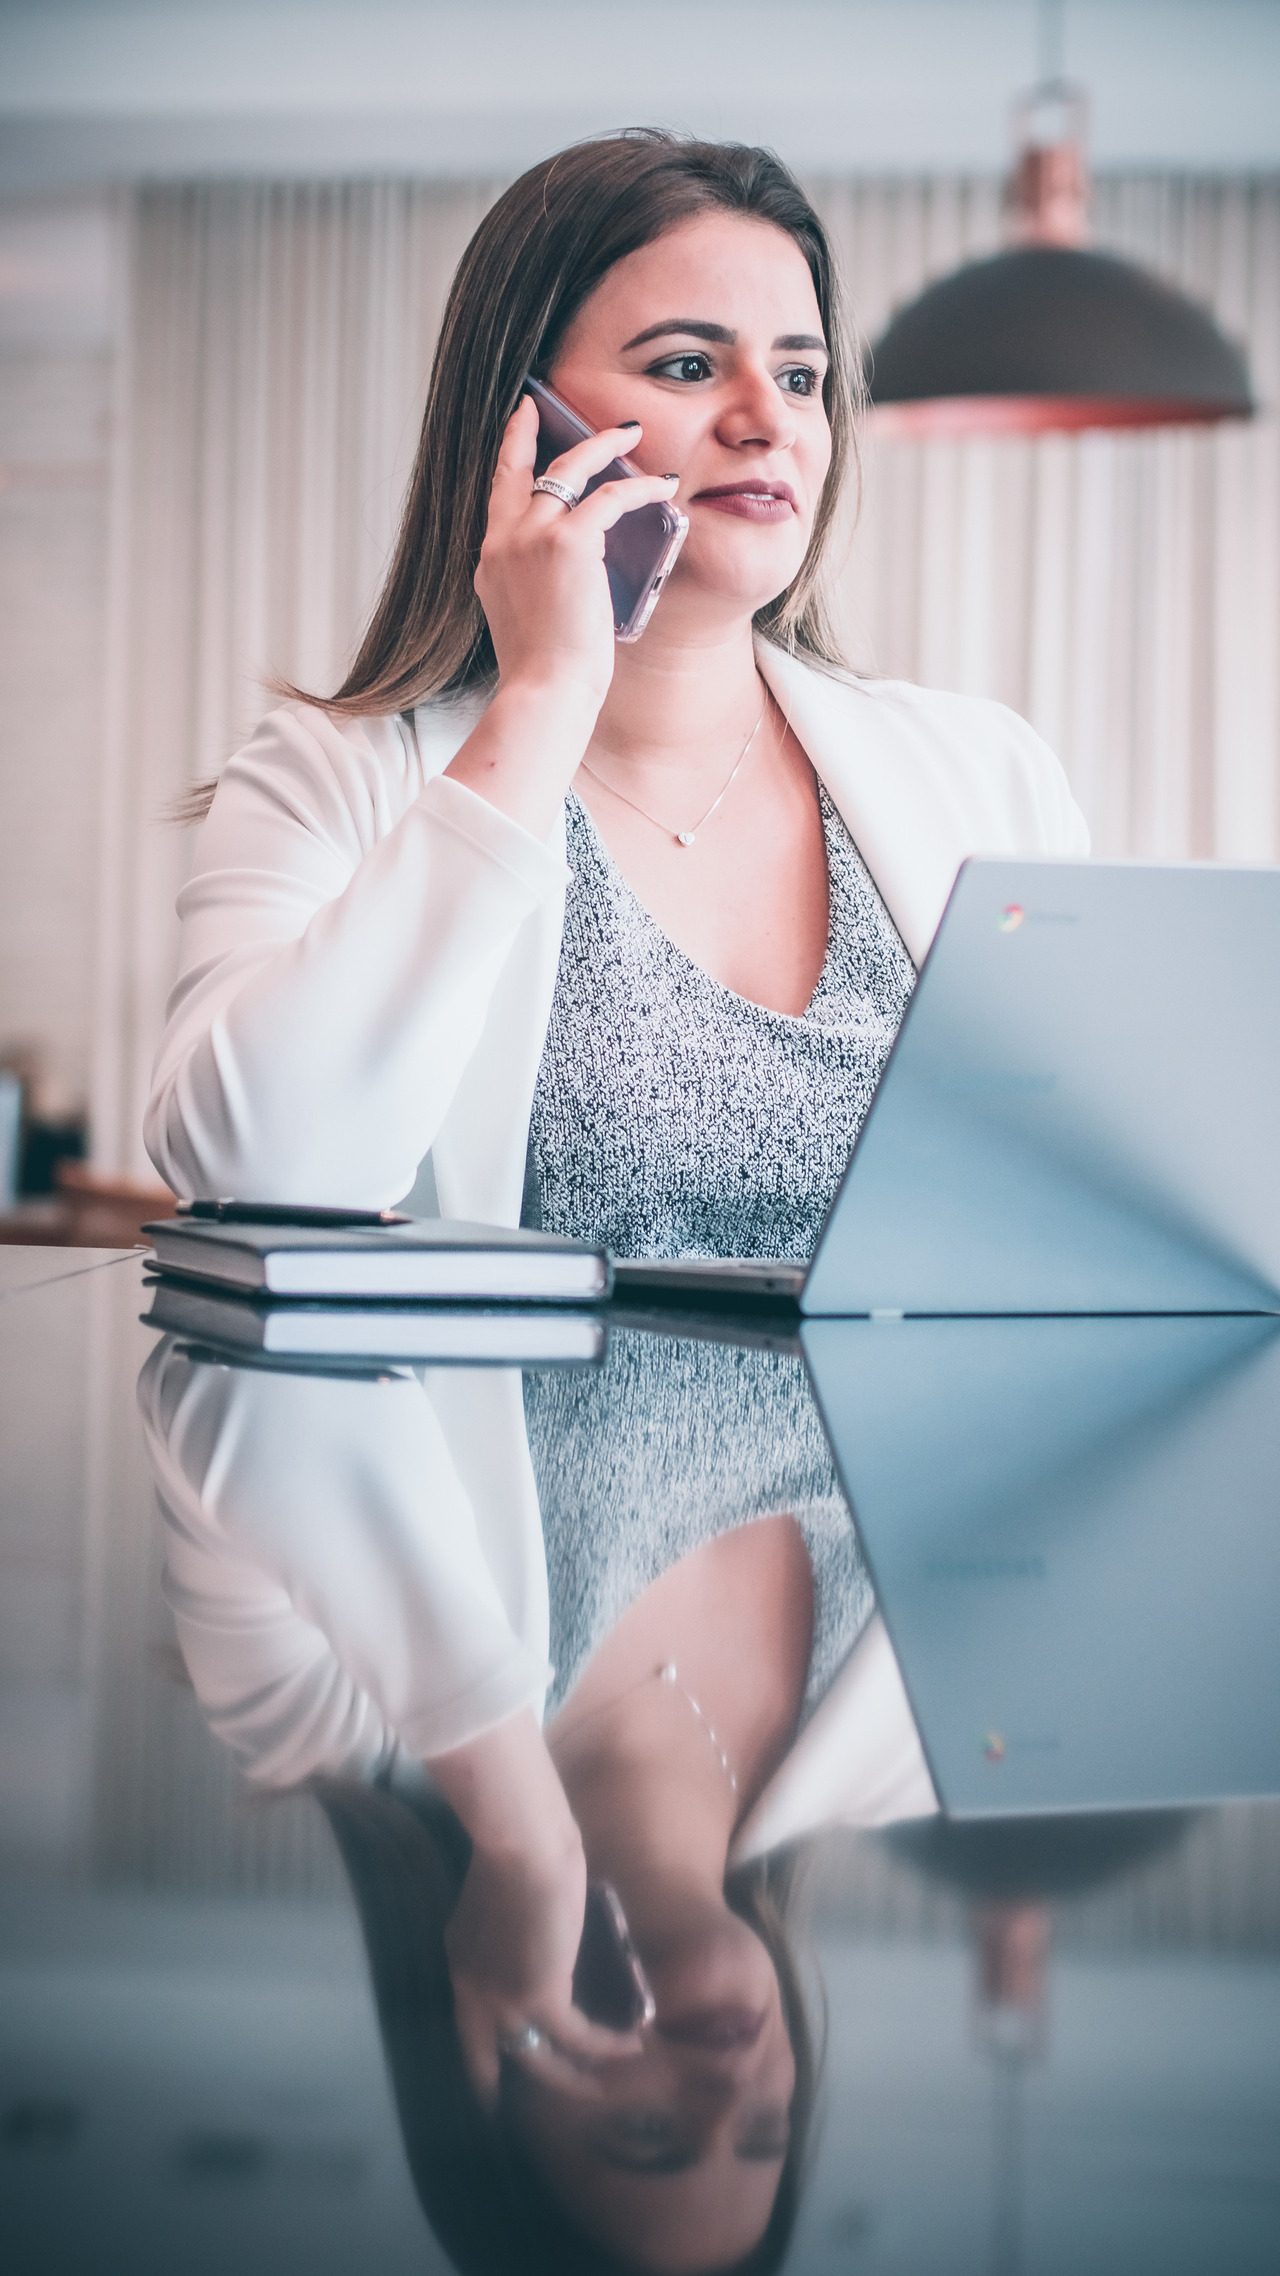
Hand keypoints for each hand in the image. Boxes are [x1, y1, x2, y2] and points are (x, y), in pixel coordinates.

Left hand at [428, 1707, 644, 2107]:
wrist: (521, 1841)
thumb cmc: (516, 1850)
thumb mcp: (504, 1903)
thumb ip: (514, 1934)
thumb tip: (542, 1945)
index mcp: (462, 1967)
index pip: (468, 2030)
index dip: (481, 2066)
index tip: (490, 2094)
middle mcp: (475, 1994)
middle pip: (498, 2058)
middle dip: (523, 2084)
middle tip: (550, 2100)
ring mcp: (505, 2001)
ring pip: (542, 2059)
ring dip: (576, 2076)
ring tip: (604, 2088)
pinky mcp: (541, 1998)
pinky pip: (579, 2036)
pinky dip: (607, 2044)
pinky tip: (631, 2044)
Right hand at [475, 396, 678, 714]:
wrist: (543, 693)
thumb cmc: (544, 674)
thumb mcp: (527, 620)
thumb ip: (536, 585)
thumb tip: (572, 576)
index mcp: (490, 560)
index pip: (498, 493)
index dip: (509, 453)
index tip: (519, 424)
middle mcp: (503, 540)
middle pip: (519, 466)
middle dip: (533, 429)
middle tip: (545, 404)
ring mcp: (531, 537)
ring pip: (569, 469)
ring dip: (603, 446)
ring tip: (631, 434)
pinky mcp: (568, 543)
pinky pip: (610, 497)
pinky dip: (639, 488)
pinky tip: (661, 486)